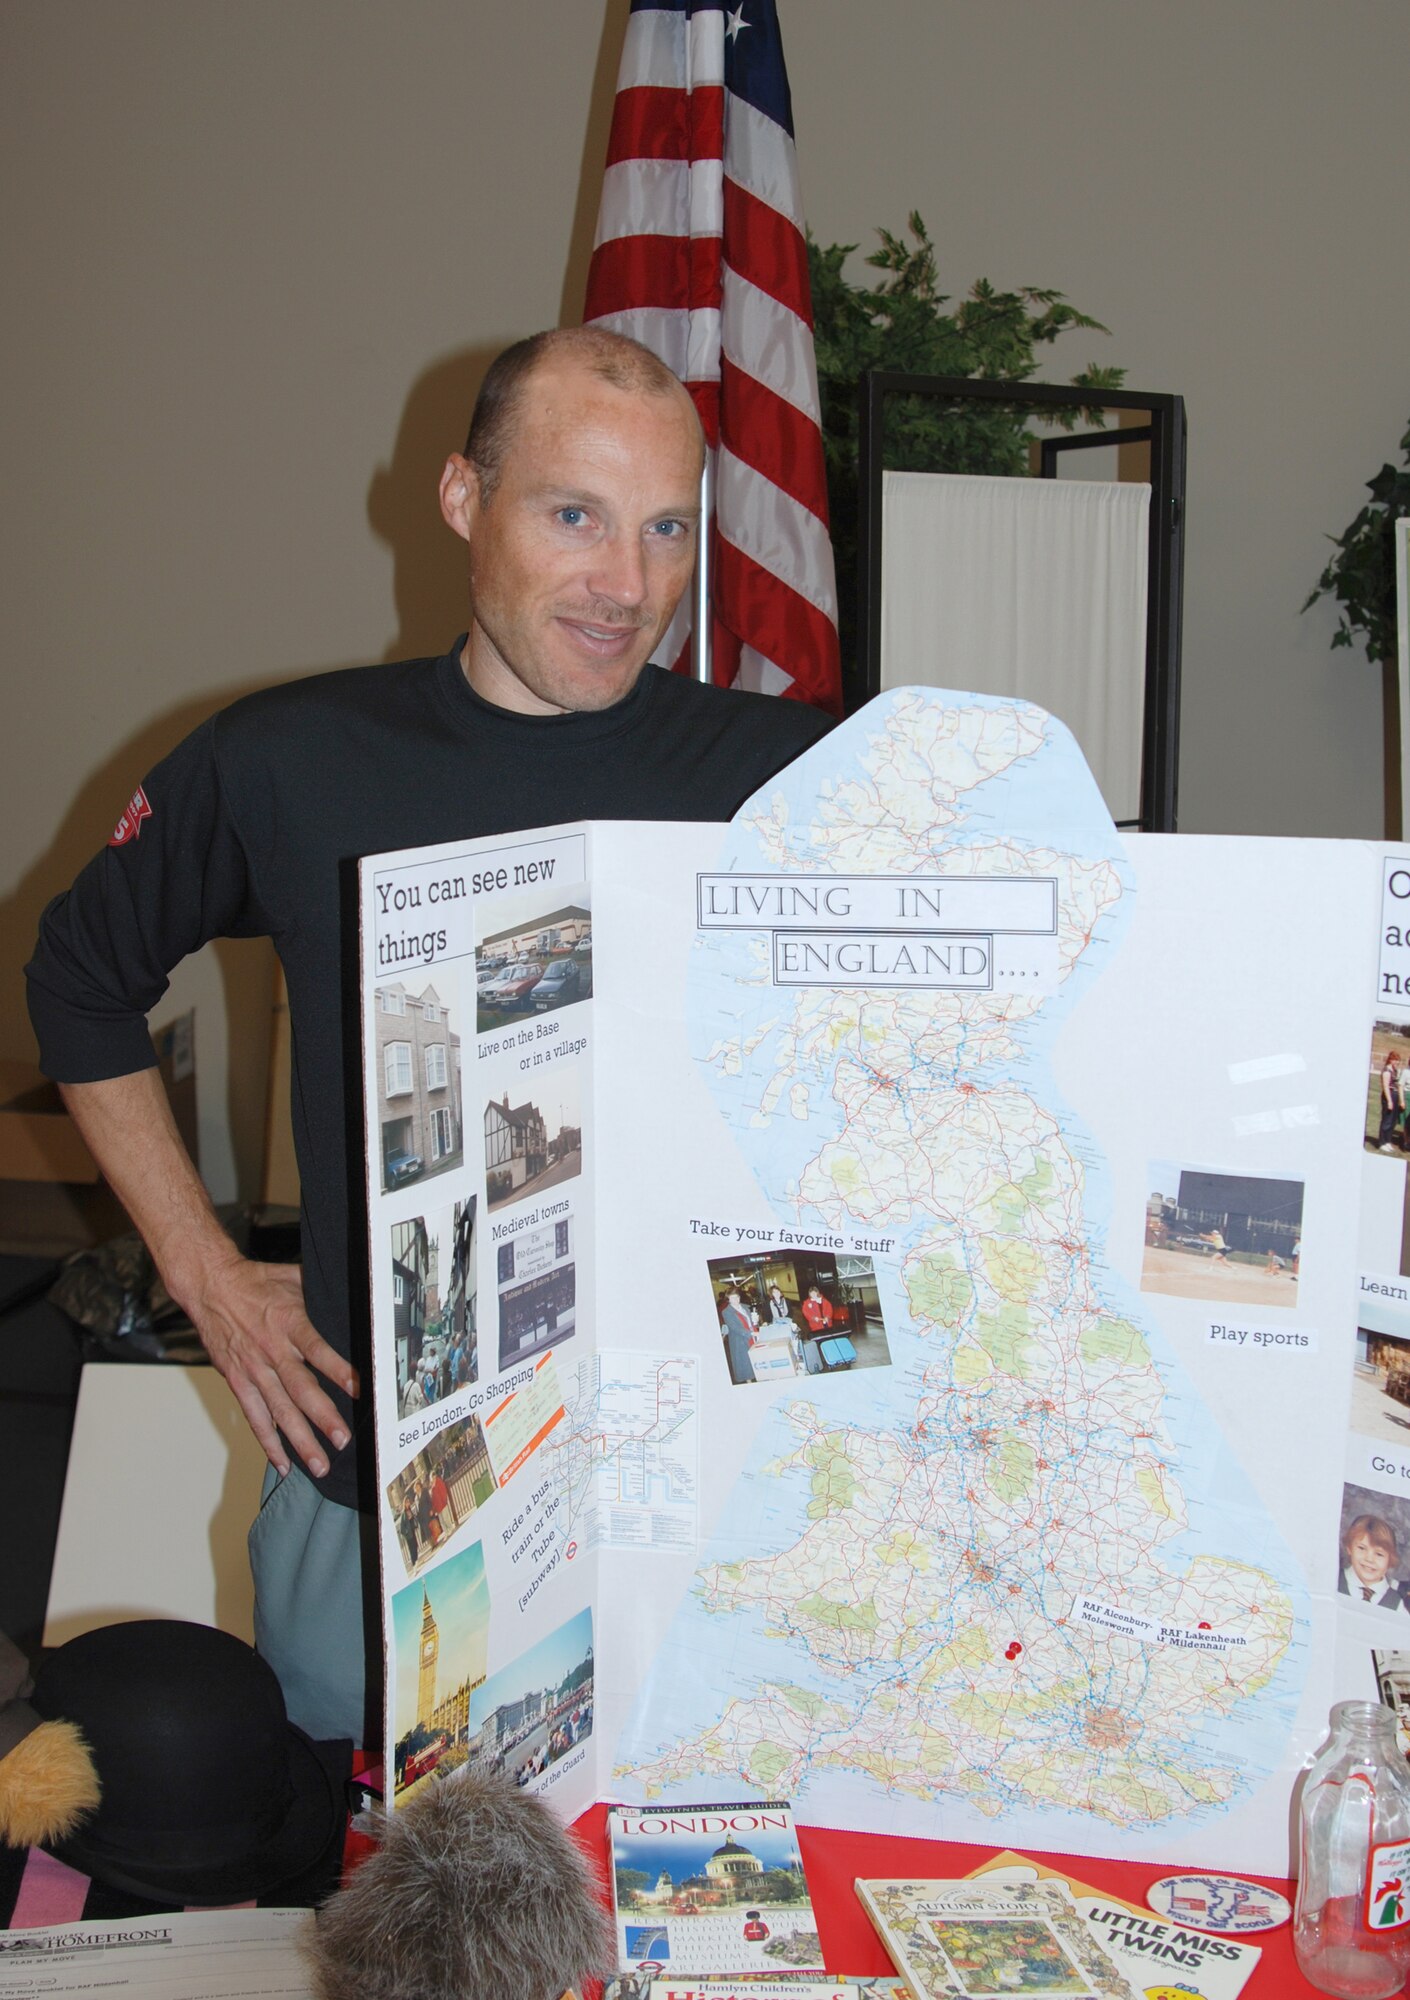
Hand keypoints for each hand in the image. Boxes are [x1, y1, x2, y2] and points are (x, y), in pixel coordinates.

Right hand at [187, 1252, 358, 1477]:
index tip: (360, 1390)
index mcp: (289, 1323)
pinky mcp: (237, 1381)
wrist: (210, 1286)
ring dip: (299, 1439)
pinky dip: (268, 1441)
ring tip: (319, 1464)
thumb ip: (320, 1295)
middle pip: (300, 1389)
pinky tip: (282, 1462)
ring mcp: (253, 1369)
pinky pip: (254, 1416)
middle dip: (322, 1417)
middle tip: (342, 1440)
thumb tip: (356, 1297)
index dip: (338, 1371)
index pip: (317, 1350)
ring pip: (278, 1411)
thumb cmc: (255, 1282)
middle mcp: (271, 1350)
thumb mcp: (294, 1279)